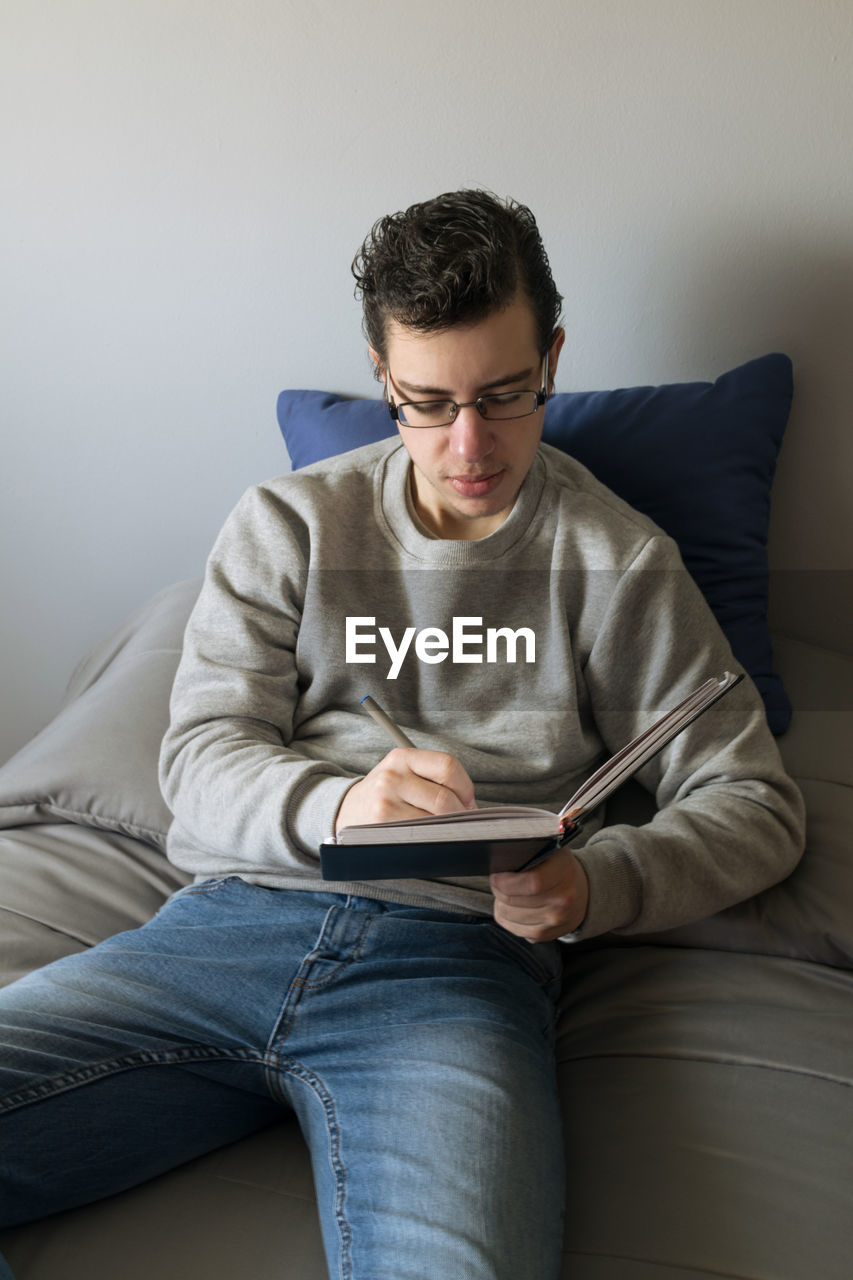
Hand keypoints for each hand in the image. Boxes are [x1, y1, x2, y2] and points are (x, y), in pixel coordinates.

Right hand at [335, 748, 476, 833]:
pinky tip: (429, 840)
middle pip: (444, 797)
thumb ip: (435, 780)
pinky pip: (420, 836)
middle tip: (462, 824)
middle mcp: (392, 775)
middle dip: (460, 815)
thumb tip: (471, 806)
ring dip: (447, 830)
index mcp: (403, 757)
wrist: (346, 810)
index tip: (468, 801)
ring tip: (445, 832)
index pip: (448, 765)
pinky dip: (432, 840)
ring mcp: (385, 801)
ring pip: (434, 820)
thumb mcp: (404, 774)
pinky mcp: (381, 824)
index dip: (465, 787)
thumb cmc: (386, 794)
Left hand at [490, 847, 588, 941]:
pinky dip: (508, 920)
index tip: (496, 877)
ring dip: (501, 906)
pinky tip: (511, 909)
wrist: (584, 892)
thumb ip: (530, 853)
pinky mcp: (548, 934)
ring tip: (505, 895)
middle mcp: (563, 899)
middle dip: (498, 891)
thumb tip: (501, 862)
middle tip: (497, 884)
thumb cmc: (561, 869)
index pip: (531, 883)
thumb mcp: (553, 852)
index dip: (506, 882)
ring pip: (511, 917)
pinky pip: (517, 930)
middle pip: (515, 901)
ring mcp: (556, 920)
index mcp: (564, 872)